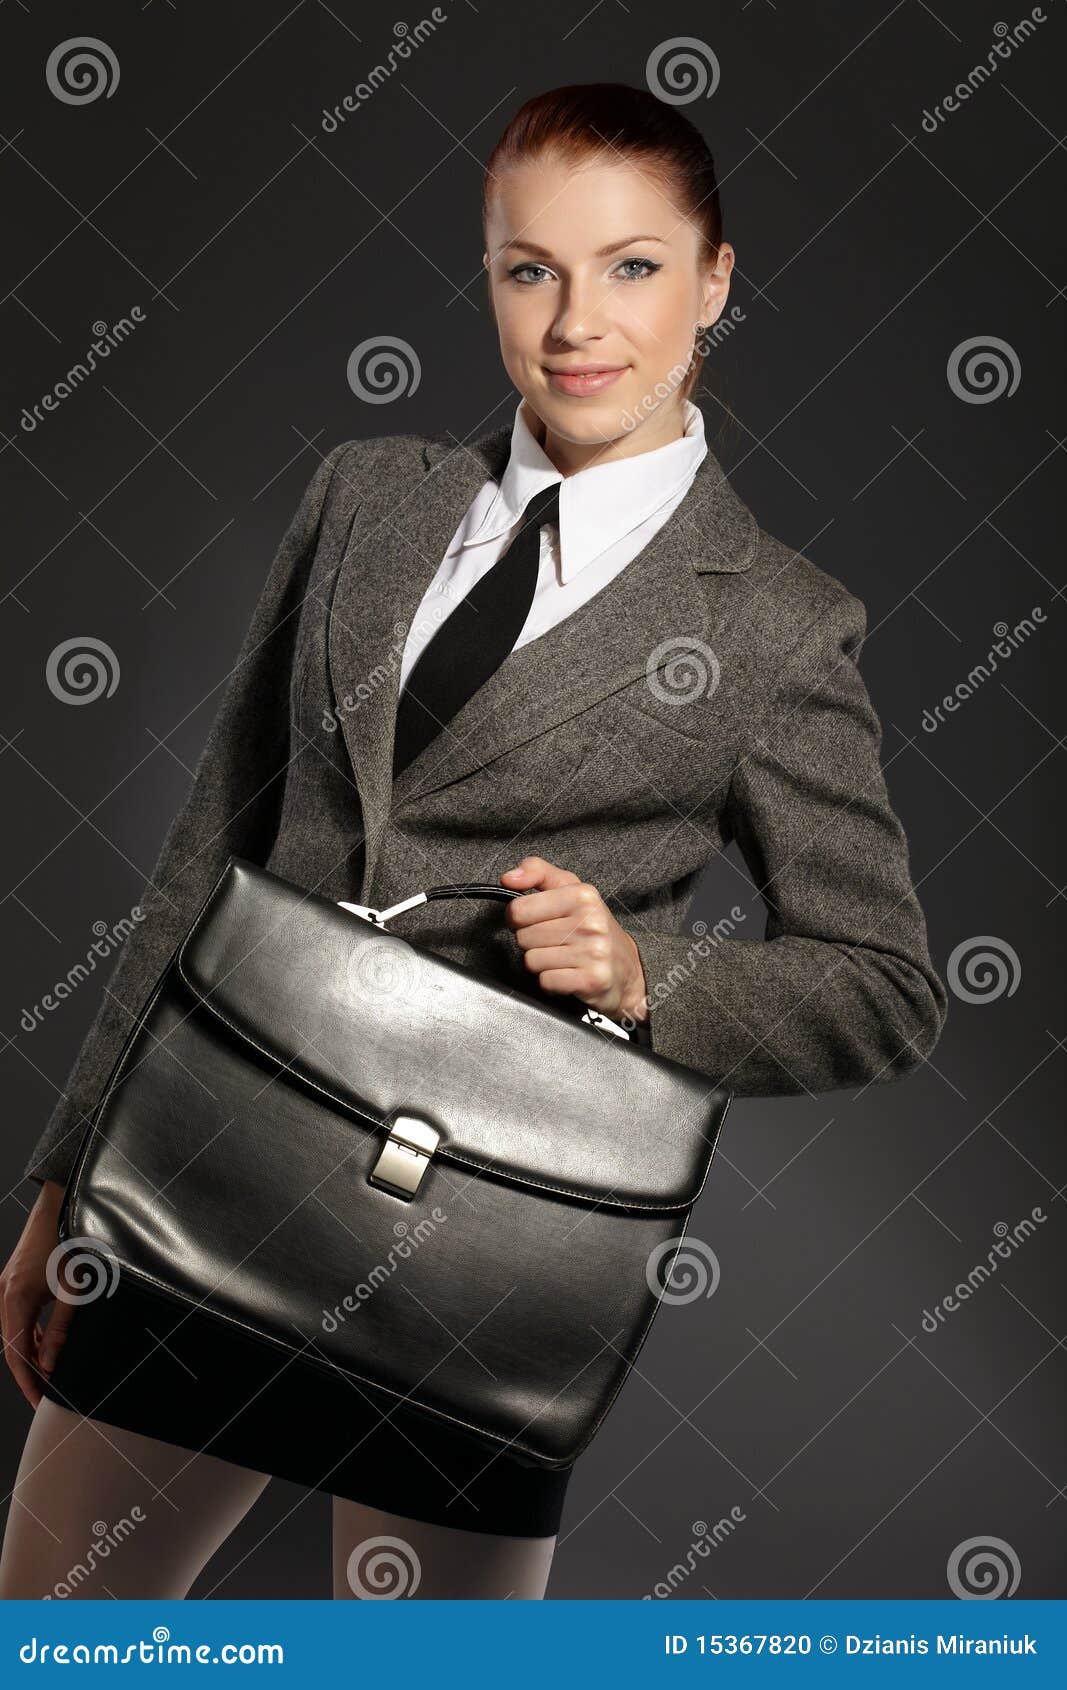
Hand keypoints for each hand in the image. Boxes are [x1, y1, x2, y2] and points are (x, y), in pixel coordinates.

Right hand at [0, 1179, 74, 1407]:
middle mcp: (3, 1295)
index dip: (28, 1382)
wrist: (61, 1203)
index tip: (40, 1404)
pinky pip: (17, 1318)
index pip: (16, 1355)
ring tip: (48, 1378)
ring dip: (29, 1355)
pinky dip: (29, 1336)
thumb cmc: (71, 1241)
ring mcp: (6, 1287)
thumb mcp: (73, 1289)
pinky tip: (43, 1347)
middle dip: (28, 1373)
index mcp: (14, 1299)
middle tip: (46, 1397)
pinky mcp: (15, 1281)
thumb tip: (51, 1364)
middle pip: (12, 1346)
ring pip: (13, 1333)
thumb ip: (60, 1328)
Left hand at [500, 856, 648, 1025]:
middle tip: (554, 941)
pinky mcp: (592, 979)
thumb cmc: (591, 927)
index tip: (534, 921)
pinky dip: (551, 982)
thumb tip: (509, 877)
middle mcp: (590, 921)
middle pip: (523, 937)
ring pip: (532, 961)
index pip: (519, 909)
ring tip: (561, 958)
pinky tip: (566, 974)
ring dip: (541, 963)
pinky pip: (546, 981)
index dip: (519, 918)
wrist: (627, 968)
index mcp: (582, 895)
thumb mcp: (569, 889)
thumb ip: (538, 872)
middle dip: (532, 942)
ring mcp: (593, 951)